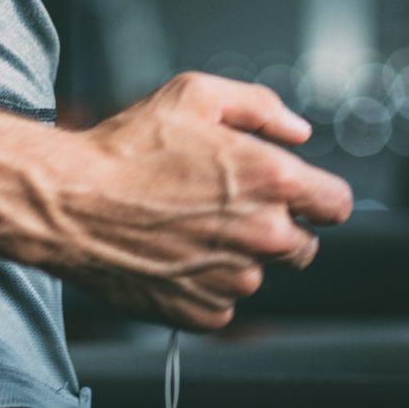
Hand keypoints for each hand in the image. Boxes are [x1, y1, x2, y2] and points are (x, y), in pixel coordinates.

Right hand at [46, 72, 354, 329]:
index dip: (319, 198)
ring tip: (187, 227)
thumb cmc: (129, 147)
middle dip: (276, 227)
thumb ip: (260, 108)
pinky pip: (223, 303)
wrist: (71, 202)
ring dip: (236, 256)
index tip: (299, 197)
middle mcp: (262, 234)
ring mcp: (233, 279)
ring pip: (257, 273)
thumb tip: (298, 133)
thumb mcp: (196, 95)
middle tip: (227, 207)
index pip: (337, 206)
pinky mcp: (203, 312)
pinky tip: (174, 254)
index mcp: (272, 180)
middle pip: (303, 246)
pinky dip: (205, 285)